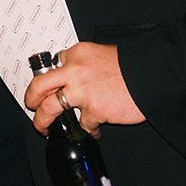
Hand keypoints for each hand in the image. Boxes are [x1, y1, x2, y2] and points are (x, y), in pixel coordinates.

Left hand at [23, 41, 145, 136]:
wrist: (154, 75)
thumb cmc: (135, 65)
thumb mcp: (105, 54)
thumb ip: (86, 64)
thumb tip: (76, 75)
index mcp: (78, 53)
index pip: (55, 64)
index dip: (52, 77)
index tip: (48, 85)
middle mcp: (75, 70)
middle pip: (40, 85)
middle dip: (31, 97)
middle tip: (31, 104)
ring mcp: (82, 92)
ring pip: (50, 108)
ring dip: (42, 121)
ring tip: (43, 128)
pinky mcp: (94, 110)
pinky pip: (83, 125)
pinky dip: (87, 130)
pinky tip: (92, 131)